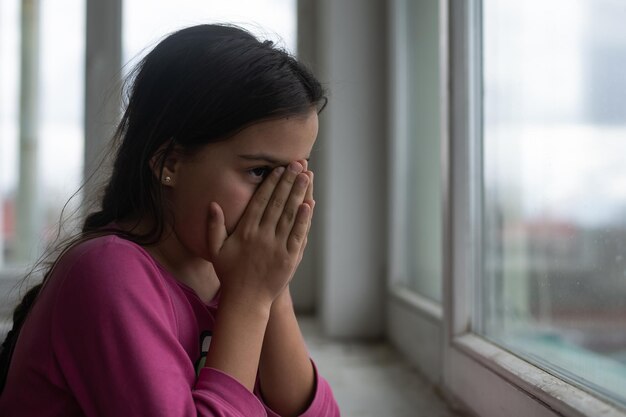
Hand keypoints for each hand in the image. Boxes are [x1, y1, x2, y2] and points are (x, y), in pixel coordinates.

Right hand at [206, 161, 312, 307]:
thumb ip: (214, 226)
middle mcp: (262, 236)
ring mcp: (277, 247)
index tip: (278, 169)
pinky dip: (304, 219)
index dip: (270, 184)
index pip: (260, 202)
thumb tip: (213, 204)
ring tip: (306, 176)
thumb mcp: (215, 250)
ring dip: (299, 194)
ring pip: (289, 215)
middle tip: (297, 163)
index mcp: (245, 232)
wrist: (246, 300)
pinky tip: (309, 203)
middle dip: (288, 181)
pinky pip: (298, 235)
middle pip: (277, 203)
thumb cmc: (230, 274)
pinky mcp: (289, 258)